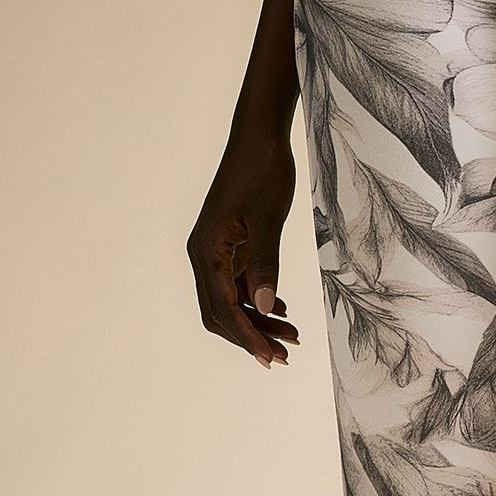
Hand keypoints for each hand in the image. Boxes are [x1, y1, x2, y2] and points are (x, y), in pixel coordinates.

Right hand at [186, 131, 301, 367]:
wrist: (259, 137)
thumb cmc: (263, 170)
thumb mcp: (268, 218)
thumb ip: (265, 263)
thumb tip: (261, 306)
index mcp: (206, 250)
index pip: (223, 307)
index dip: (246, 336)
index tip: (270, 358)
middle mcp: (204, 254)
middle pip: (220, 312)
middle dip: (250, 336)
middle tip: (285, 355)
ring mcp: (215, 251)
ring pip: (230, 301)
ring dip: (257, 321)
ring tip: (291, 336)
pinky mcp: (229, 246)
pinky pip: (237, 284)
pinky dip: (256, 301)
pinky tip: (280, 309)